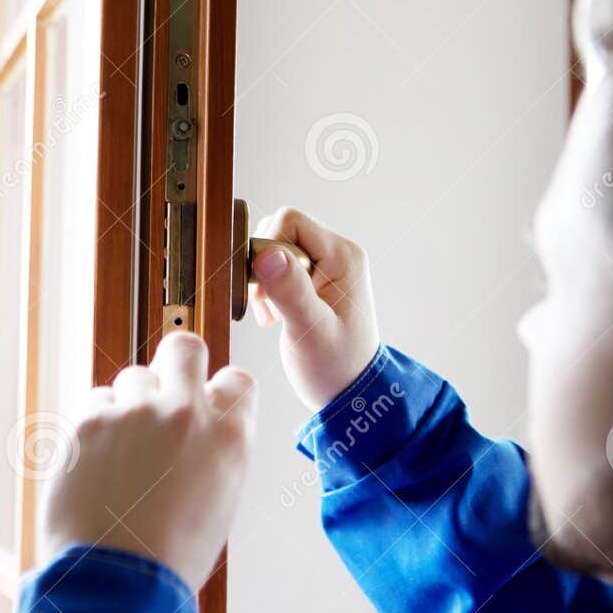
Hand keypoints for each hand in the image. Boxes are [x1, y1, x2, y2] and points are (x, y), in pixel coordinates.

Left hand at [38, 333, 257, 590]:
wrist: (119, 583)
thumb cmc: (171, 556)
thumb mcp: (219, 501)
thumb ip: (212, 450)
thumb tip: (195, 427)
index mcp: (230, 435)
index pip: (236, 379)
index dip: (218, 391)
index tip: (204, 408)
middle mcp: (185, 412)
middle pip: (183, 347)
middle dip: (174, 366)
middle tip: (160, 398)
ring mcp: (134, 413)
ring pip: (132, 378)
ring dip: (129, 404)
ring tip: (122, 452)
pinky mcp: (88, 422)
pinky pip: (94, 402)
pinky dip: (95, 426)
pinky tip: (96, 464)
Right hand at [250, 207, 379, 410]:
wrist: (350, 392)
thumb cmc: (336, 367)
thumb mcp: (310, 330)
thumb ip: (290, 290)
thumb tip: (266, 253)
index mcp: (343, 256)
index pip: (289, 221)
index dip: (267, 250)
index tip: (267, 292)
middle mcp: (337, 253)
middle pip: (279, 231)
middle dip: (262, 267)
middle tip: (270, 307)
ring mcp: (327, 265)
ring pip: (275, 249)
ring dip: (263, 280)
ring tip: (274, 314)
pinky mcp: (314, 279)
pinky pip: (279, 266)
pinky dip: (268, 288)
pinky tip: (277, 315)